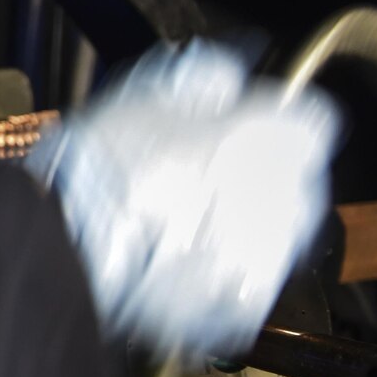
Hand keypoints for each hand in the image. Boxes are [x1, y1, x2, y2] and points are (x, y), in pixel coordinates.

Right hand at [24, 40, 340, 357]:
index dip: (271, 121)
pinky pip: (251, 278)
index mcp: (269, 136)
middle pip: (296, 178)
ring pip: (276, 230)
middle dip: (261, 174)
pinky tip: (181, 257)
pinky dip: (226, 269)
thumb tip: (225, 75)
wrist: (67, 248)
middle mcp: (283, 194)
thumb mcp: (144, 96)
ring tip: (183, 221)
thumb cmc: (100, 172)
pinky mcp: (243, 301)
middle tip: (202, 173)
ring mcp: (267, 253)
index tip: (242, 127)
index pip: (309, 120)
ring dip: (245, 221)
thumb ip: (201, 78)